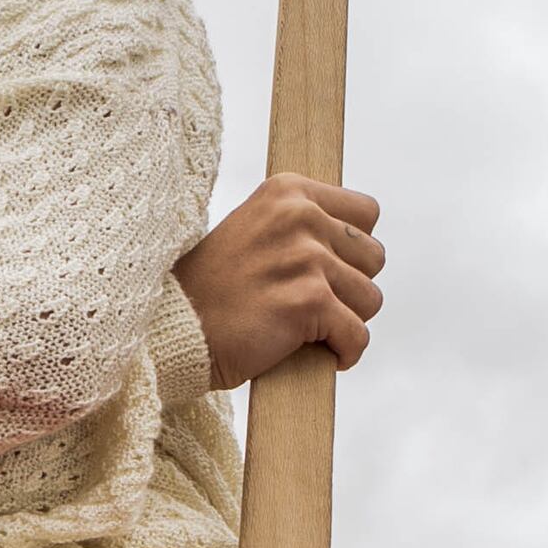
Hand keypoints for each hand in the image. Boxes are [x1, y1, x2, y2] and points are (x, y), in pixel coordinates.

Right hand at [176, 176, 382, 387]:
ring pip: (370, 299)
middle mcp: (300, 216)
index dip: (352, 248)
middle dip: (350, 286)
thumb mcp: (255, 230)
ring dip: (346, 321)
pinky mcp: (309, 301)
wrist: (174, 328)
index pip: (367, 212)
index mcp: (288, 192)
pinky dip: (345, 352)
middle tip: (313, 303)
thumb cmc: (211, 289)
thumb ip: (303, 227)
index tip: (325, 269)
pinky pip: (358, 335)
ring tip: (310, 328)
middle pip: (374, 257)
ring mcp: (306, 258)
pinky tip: (323, 355)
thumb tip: (361, 247)